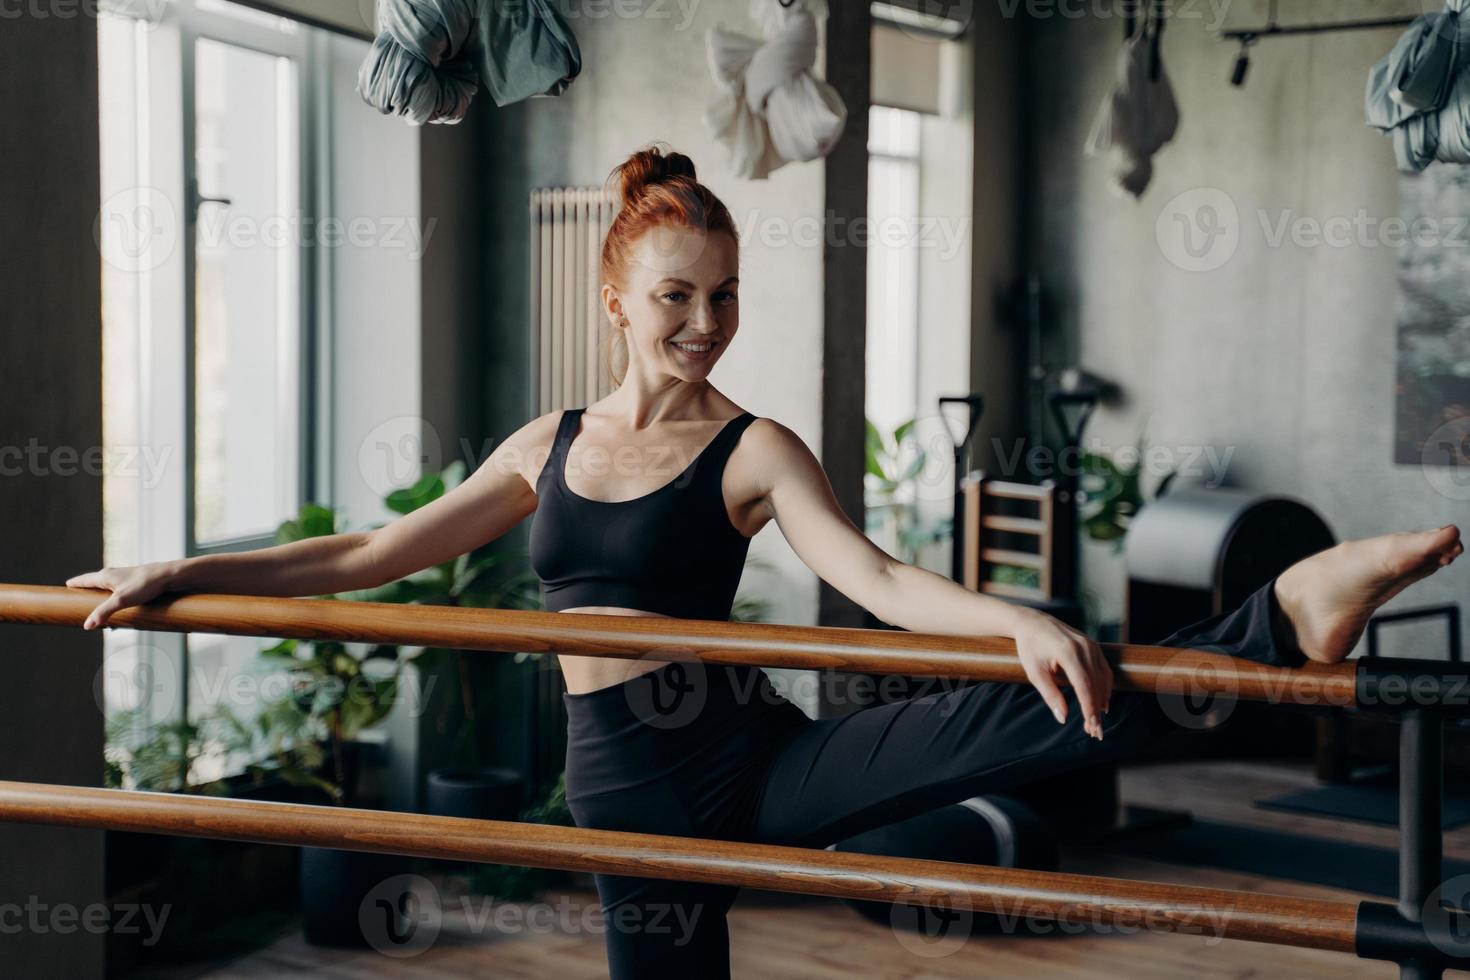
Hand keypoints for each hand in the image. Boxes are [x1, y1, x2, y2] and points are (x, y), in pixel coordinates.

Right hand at [65, 563, 175, 629]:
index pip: (82, 581)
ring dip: (99, 597)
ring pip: (106, 588)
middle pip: (92, 583)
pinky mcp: (134, 583)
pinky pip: (117, 591)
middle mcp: (112, 575)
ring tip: (95, 607)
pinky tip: (118, 607)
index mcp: (104, 577)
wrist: (168, 576)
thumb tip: (86, 625)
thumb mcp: (121, 601)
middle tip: (75, 600)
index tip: (62, 589)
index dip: (72, 585)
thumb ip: (103, 612)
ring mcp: (123, 578)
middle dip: (84, 592)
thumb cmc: (144, 585)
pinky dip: (112, 599)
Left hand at [1010, 610, 1113, 739]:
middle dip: (1096, 710)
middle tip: (1094, 732)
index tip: (1091, 727)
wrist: (1032, 622)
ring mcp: (1091, 645)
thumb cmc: (1030, 648)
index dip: (1089, 708)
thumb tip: (1063, 718)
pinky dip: (1105, 687)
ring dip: (1102, 701)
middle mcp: (1084, 647)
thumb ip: (1050, 695)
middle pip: (1096, 685)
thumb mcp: (1035, 673)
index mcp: (1068, 652)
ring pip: (1104, 678)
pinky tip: (1102, 702)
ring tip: (1097, 721)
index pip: (1084, 686)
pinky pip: (1104, 669)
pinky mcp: (1094, 645)